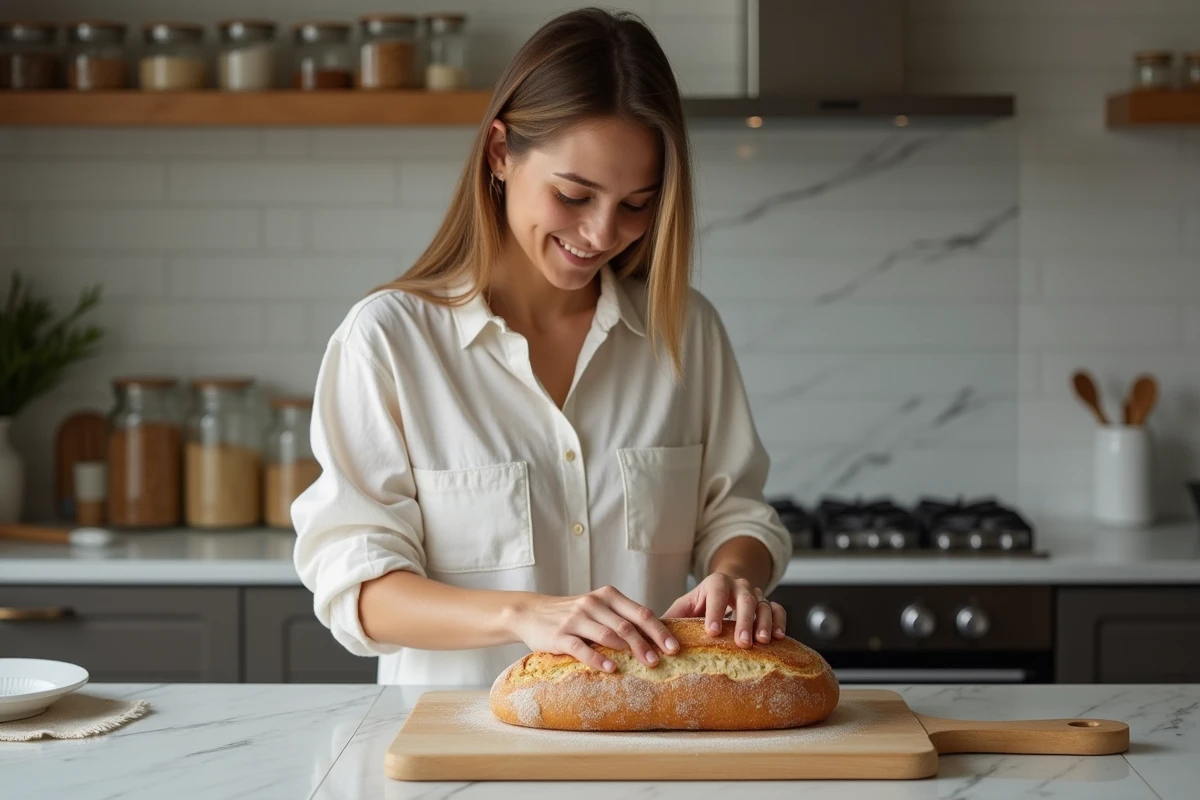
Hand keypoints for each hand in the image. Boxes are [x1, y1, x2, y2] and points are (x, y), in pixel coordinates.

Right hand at [506, 586, 679, 672]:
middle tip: (661, 660)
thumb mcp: (597, 609)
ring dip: (629, 650)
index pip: (640, 612)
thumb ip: (621, 618)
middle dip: (648, 643)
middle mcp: (594, 604)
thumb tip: (655, 639)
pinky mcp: (560, 635)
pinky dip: (598, 659)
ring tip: (646, 665)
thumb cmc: (572, 615)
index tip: (674, 647)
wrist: (531, 613)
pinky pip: (582, 648)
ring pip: (609, 635)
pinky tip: (611, 669)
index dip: (659, 630)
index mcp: (608, 596)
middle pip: (628, 625)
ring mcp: (576, 618)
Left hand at [662, 572, 786, 648]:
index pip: (716, 593)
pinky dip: (780, 621)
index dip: (715, 612)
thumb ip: (671, 619)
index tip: (712, 632)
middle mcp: (738, 585)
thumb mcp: (683, 607)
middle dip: (743, 621)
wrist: (723, 589)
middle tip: (742, 643)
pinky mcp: (767, 604)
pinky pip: (778, 609)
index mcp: (714, 583)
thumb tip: (651, 637)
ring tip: (763, 642)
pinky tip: (779, 638)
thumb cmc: (698, 605)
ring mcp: (755, 593)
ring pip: (763, 604)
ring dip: (764, 623)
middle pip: (744, 598)